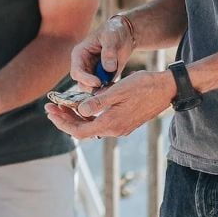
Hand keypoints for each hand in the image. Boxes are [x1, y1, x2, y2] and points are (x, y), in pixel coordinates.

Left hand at [45, 70, 173, 139]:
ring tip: (62, 105)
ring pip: (91, 127)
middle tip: (50, 107)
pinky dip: (87, 116)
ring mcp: (120, 127)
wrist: (167, 88)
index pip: (79, 131)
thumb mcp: (118, 90)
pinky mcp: (124, 122)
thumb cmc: (144, 85)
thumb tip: (80, 110)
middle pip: (82, 130)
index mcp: (111, 123)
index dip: (62, 122)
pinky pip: (100, 123)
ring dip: (75, 117)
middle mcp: (115, 130)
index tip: (50, 111)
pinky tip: (82, 105)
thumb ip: (98, 102)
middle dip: (64, 119)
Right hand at [71, 15, 135, 88]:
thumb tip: (109, 68)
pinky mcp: (102, 78)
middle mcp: (83, 65)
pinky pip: (103, 88)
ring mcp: (92, 73)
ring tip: (115, 86)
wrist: (124, 34)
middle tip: (108, 88)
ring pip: (92, 88)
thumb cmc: (114, 31)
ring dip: (102, 90)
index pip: (76, 71)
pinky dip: (109, 89)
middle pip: (82, 83)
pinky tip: (118, 85)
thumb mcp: (111, 37)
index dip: (85, 79)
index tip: (98, 82)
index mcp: (79, 54)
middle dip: (93, 88)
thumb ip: (109, 52)